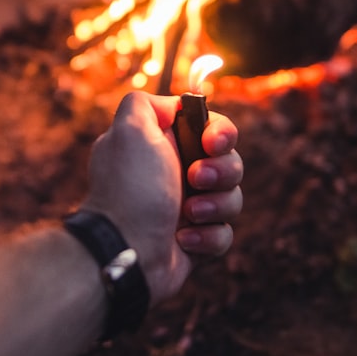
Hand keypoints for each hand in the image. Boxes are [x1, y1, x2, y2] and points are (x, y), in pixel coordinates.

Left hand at [82, 91, 242, 304]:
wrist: (124, 251)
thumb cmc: (131, 191)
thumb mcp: (129, 130)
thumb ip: (144, 103)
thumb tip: (171, 107)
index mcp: (163, 146)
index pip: (212, 129)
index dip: (221, 134)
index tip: (211, 143)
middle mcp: (176, 175)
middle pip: (229, 162)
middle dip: (221, 171)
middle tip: (195, 178)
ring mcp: (187, 209)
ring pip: (232, 198)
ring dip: (215, 205)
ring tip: (189, 213)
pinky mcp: (196, 241)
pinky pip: (224, 234)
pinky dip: (207, 237)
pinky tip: (182, 239)